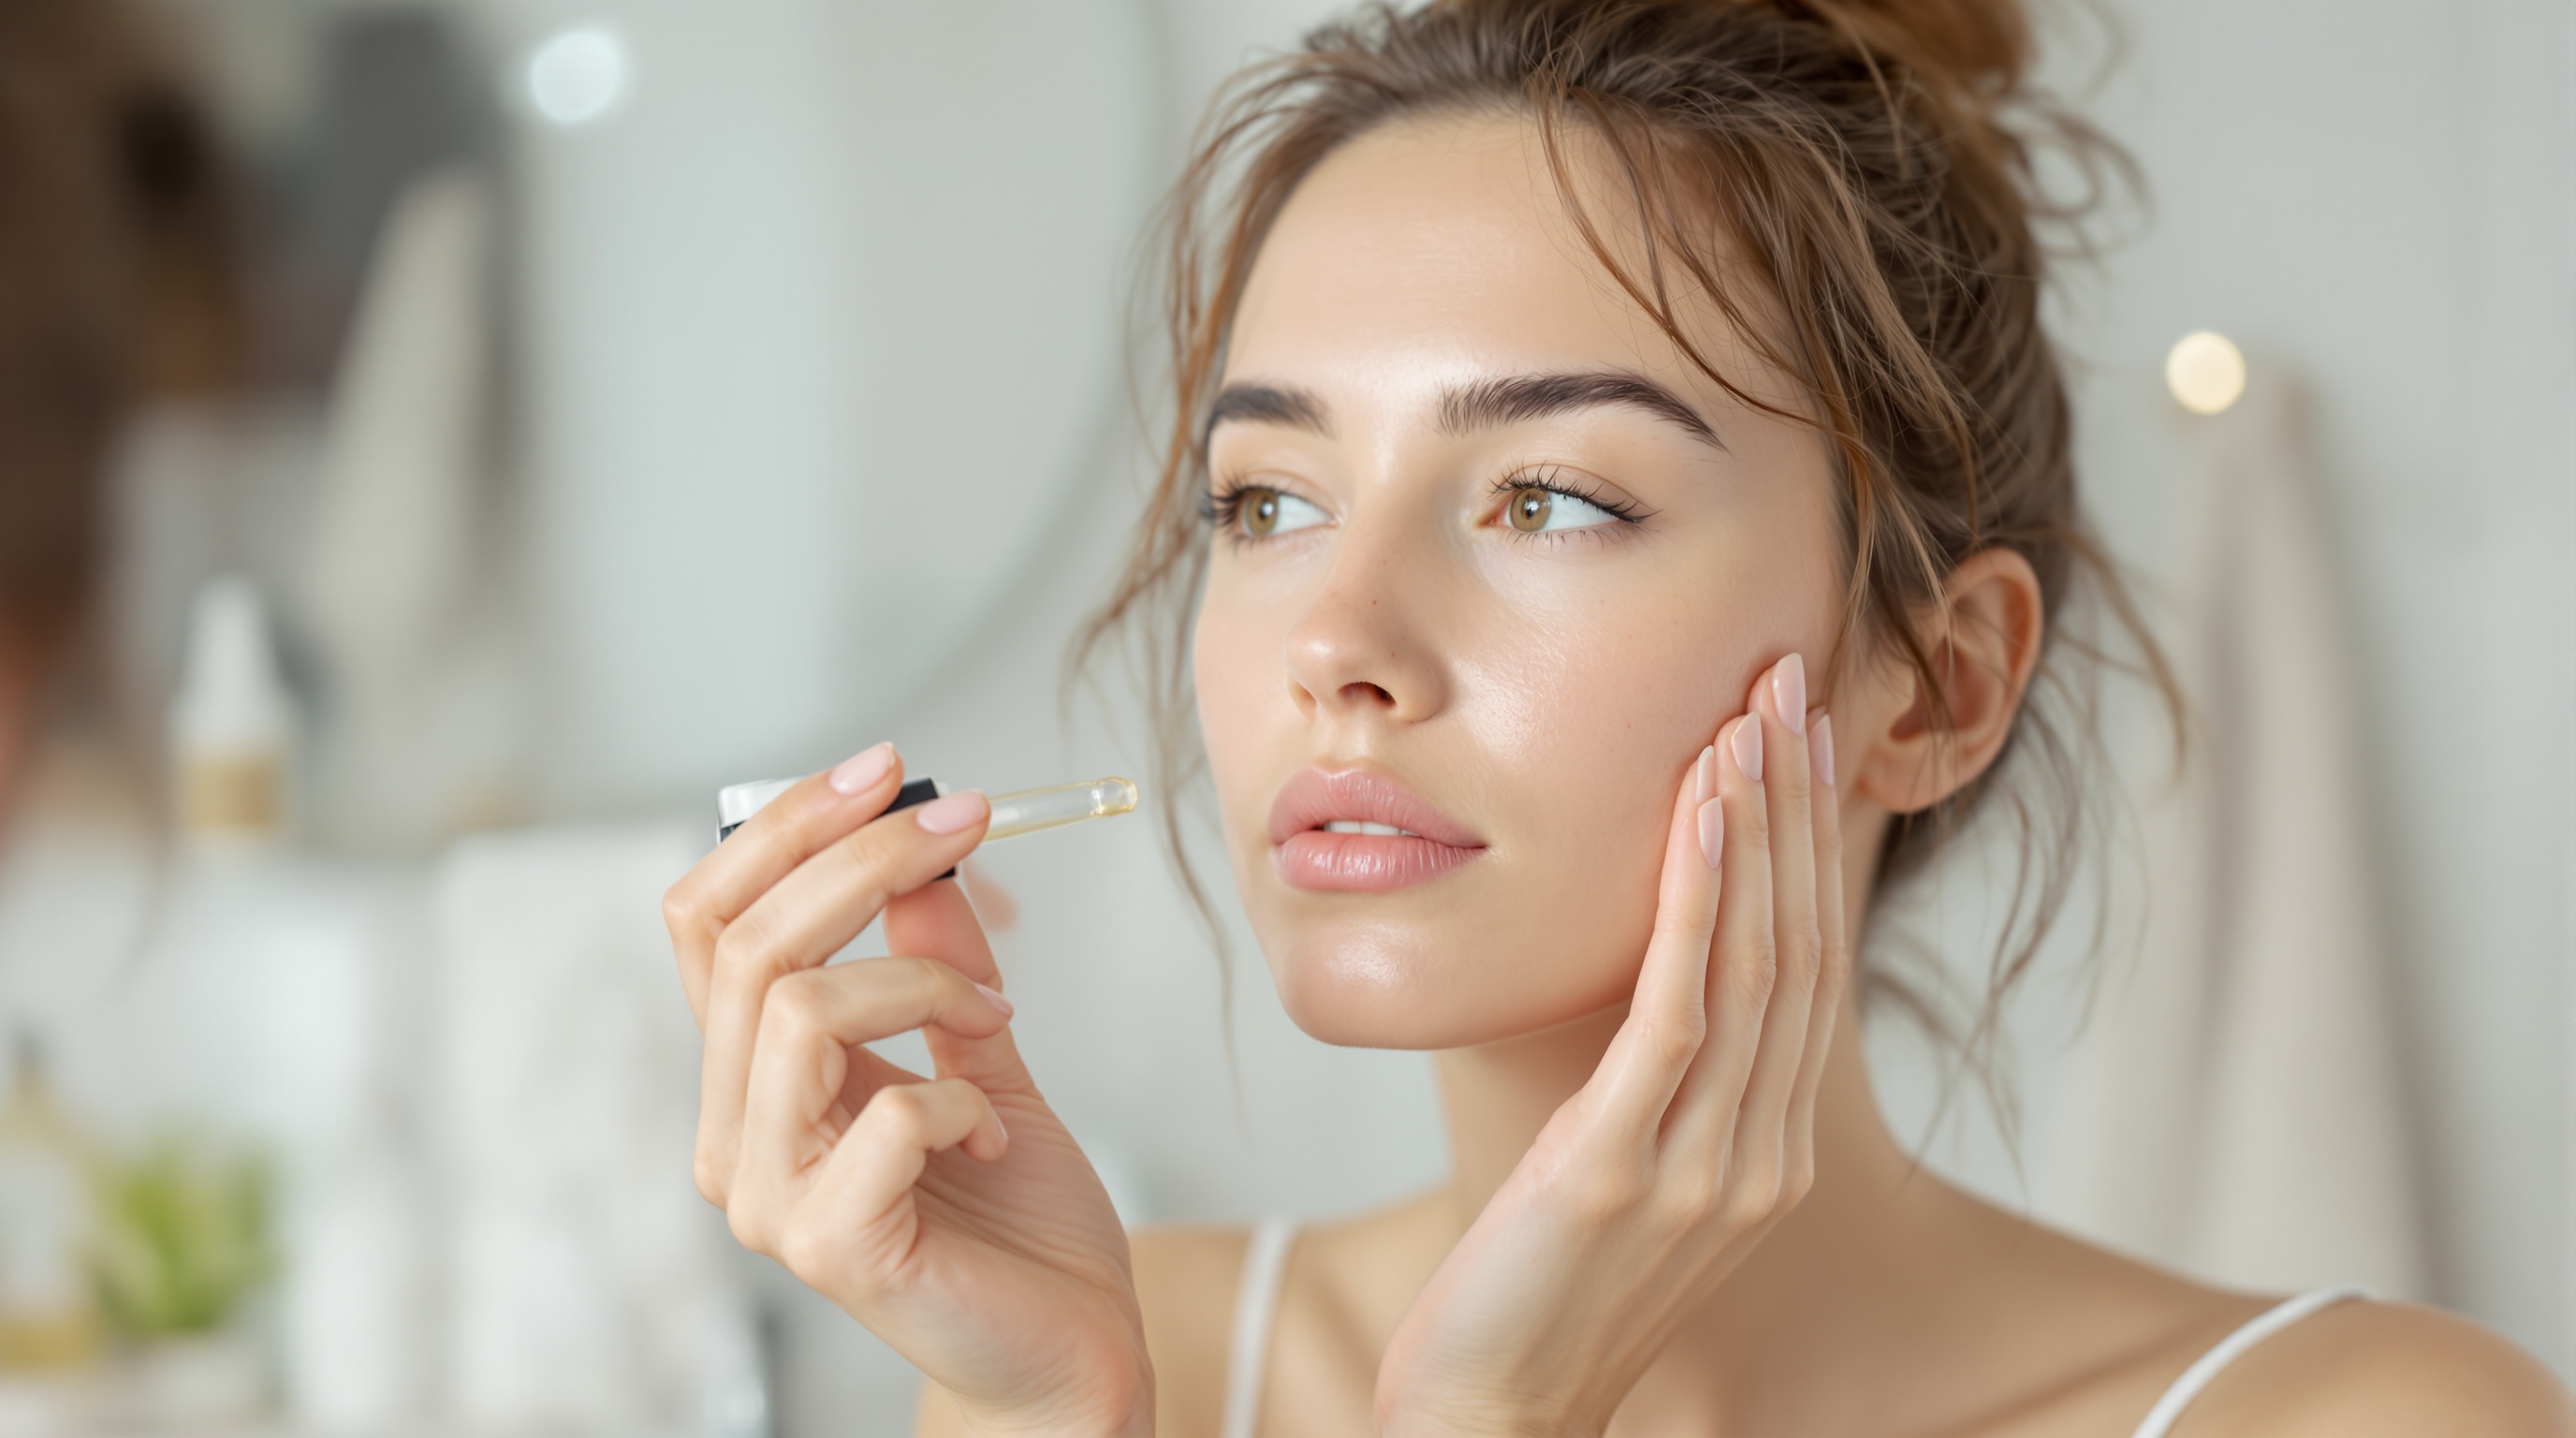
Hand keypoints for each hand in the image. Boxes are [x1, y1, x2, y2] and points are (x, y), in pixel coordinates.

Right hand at [665, 745, 1150, 1437]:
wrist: (1069, 1353)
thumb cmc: (1016, 1220)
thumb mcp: (979, 1055)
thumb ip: (935, 966)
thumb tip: (923, 854)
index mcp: (750, 1081)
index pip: (708, 921)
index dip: (786, 828)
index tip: (890, 769)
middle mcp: (735, 1137)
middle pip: (748, 946)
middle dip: (862, 860)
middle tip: (968, 822)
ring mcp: (770, 1200)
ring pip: (797, 1011)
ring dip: (921, 985)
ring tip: (995, 1019)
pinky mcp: (831, 1248)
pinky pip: (885, 1112)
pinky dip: (961, 1096)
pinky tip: (994, 1137)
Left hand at [1374, 653, 1849, 1437]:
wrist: (1495, 1418)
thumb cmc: (1540, 1298)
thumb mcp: (1625, 1183)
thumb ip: (1663, 1097)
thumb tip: (1658, 993)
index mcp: (1769, 1156)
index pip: (1808, 971)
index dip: (1811, 850)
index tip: (1801, 743)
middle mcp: (1762, 1154)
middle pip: (1801, 946)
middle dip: (1799, 807)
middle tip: (1794, 684)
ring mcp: (1708, 1166)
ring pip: (1756, 961)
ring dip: (1758, 825)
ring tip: (1752, 714)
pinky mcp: (1628, 1168)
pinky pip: (1680, 1008)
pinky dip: (1700, 898)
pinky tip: (1699, 809)